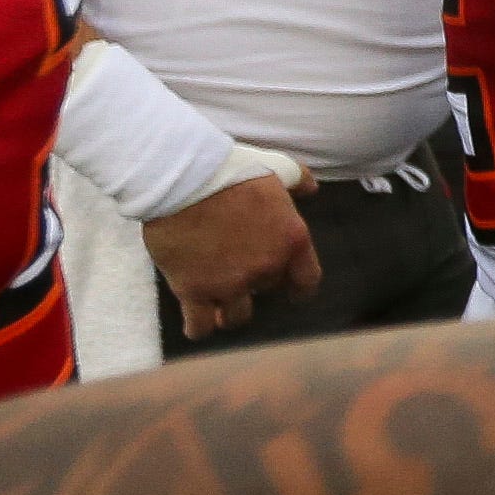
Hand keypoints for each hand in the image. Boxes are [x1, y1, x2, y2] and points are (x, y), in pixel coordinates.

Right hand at [143, 173, 321, 338]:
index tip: (290, 291)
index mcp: (291, 240)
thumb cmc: (229, 169)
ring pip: (236, 316)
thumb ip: (298, 179)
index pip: (307, 280)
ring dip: (229, 310)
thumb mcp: (275, 166)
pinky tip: (198, 324)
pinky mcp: (194, 291)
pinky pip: (201, 326)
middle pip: (267, 291)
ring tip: (218, 303)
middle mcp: (265, 267)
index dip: (298, 287)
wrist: (183, 177)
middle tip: (236, 270)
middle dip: (254, 282)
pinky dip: (200, 328)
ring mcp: (230, 283)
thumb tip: (312, 188)